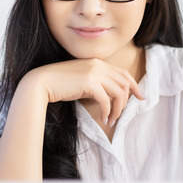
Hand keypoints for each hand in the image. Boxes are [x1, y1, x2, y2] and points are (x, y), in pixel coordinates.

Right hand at [22, 58, 143, 126]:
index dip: (134, 85)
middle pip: (124, 83)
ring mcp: (94, 72)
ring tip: (110, 120)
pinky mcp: (89, 83)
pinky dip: (107, 111)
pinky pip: (106, 100)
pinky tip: (103, 119)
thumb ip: (96, 83)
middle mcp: (98, 65)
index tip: (140, 96)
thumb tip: (109, 97)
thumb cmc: (59, 84)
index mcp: (97, 63)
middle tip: (120, 115)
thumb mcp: (81, 80)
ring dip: (117, 109)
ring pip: (118, 93)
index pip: (123, 73)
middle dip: (126, 101)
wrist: (42, 83)